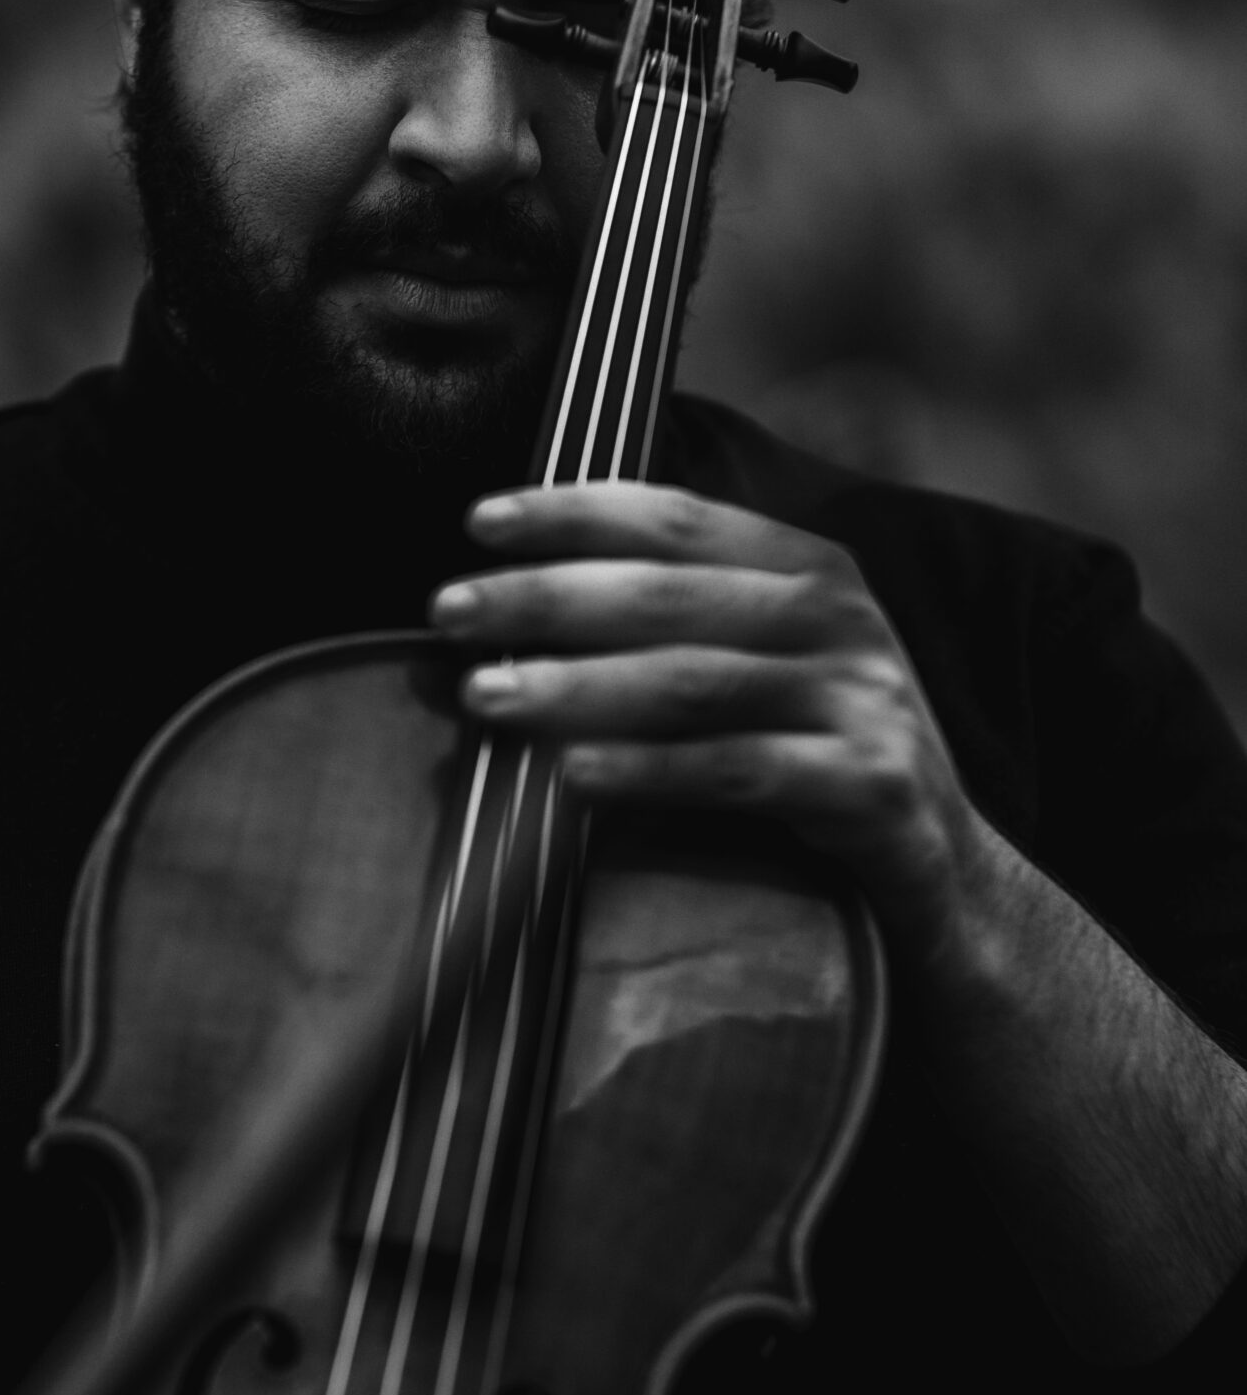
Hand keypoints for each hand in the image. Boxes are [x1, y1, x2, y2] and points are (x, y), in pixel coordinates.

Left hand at [429, 481, 1000, 964]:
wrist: (945, 883)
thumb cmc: (814, 766)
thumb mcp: (759, 678)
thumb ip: (668, 634)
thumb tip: (502, 620)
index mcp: (809, 571)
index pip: (679, 517)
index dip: (576, 511)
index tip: (480, 519)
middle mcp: (841, 620)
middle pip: (670, 594)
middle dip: (547, 597)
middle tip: (448, 610)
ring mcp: (863, 701)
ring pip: (694, 681)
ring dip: (575, 685)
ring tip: (484, 694)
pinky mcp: (870, 785)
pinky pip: (736, 773)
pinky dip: (645, 772)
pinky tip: (568, 776)